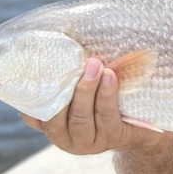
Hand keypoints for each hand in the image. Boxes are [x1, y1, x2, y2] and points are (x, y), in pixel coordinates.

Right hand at [21, 57, 163, 155]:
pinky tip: (110, 77)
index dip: (29, 95)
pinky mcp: (110, 139)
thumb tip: (57, 32)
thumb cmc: (103, 94)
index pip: (32, 112)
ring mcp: (86, 141)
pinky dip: (106, 95)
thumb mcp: (81, 85)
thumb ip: (66, 72)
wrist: (142, 122)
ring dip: (87, 89)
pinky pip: (105, 117)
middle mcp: (63, 137)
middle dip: (65, 87)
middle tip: (79, 61)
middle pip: (54, 116)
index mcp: (50, 123)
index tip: (34, 68)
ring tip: (95, 64)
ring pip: (80, 117)